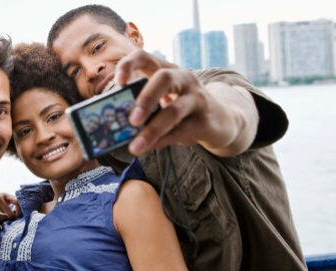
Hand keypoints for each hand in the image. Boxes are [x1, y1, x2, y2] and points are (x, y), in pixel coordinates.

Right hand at [0, 192, 19, 222]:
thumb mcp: (2, 200)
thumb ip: (9, 205)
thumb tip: (14, 217)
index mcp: (5, 195)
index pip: (17, 202)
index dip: (19, 210)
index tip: (15, 215)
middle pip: (9, 215)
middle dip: (7, 219)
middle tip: (3, 220)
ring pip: (1, 218)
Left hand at [115, 49, 256, 156]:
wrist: (221, 122)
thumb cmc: (181, 110)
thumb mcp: (162, 103)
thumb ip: (142, 110)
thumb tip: (115, 128)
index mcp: (166, 70)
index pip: (145, 57)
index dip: (129, 65)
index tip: (118, 82)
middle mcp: (183, 78)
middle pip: (164, 78)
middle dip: (146, 98)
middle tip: (131, 119)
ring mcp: (197, 98)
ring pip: (174, 110)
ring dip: (152, 129)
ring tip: (135, 146)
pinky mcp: (205, 121)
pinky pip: (181, 132)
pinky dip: (161, 141)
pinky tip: (147, 148)